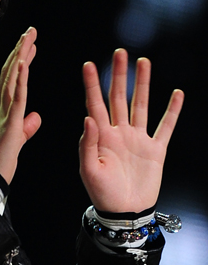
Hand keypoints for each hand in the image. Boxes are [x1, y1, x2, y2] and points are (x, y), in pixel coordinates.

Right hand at [0, 26, 40, 184]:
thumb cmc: (2, 161)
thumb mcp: (18, 140)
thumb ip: (27, 127)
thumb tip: (36, 118)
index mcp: (5, 110)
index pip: (14, 80)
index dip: (21, 61)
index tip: (29, 45)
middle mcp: (2, 107)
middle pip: (11, 73)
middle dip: (20, 50)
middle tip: (30, 31)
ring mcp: (4, 113)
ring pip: (12, 79)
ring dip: (20, 57)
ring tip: (28, 38)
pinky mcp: (9, 122)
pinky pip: (15, 97)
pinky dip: (19, 79)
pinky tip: (22, 63)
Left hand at [79, 48, 183, 212]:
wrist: (124, 212)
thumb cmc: (102, 193)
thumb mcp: (88, 171)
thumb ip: (87, 144)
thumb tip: (88, 117)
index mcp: (100, 136)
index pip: (95, 104)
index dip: (92, 85)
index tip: (88, 65)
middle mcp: (119, 133)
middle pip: (119, 98)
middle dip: (119, 75)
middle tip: (120, 52)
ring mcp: (138, 139)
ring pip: (141, 105)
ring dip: (143, 84)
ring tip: (143, 62)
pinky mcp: (155, 150)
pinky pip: (165, 127)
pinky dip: (172, 111)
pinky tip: (176, 94)